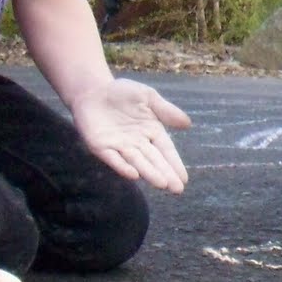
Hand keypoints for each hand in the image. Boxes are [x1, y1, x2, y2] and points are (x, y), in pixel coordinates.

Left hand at [71, 78, 191, 193]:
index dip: (175, 164)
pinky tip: (133, 175)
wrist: (93, 91)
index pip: (166, 151)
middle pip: (154, 160)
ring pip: (137, 162)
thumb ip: (165, 110)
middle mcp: (137, 143)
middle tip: (177, 189)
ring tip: (162, 184)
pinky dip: (122, 166)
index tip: (184, 179)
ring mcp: (119, 146)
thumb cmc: (122, 93)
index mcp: (151, 131)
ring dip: (149, 173)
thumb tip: (188, 124)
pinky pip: (113, 158)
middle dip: (165, 174)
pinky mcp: (100, 146)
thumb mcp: (147, 96)